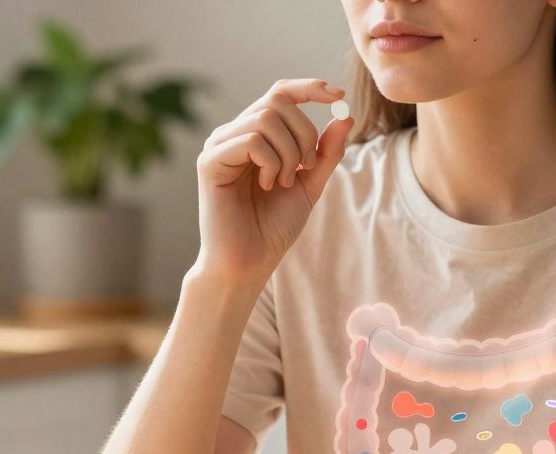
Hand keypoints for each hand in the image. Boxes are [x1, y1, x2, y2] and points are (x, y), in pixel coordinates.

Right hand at [195, 78, 354, 286]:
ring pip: (266, 117)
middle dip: (303, 132)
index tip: (338, 95)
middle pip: (277, 101)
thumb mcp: (310, 185)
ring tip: (282, 181)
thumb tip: (345, 115)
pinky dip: (270, 161)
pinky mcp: (210, 162)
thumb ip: (325, 153)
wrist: (248, 263)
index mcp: (254, 135)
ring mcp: (219, 145)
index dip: (309, 88)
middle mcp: (233, 134)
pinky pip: (251, 139)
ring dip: (288, 151)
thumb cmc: (273, 228)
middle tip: (304, 168)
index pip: (280, 93)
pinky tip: (266, 185)